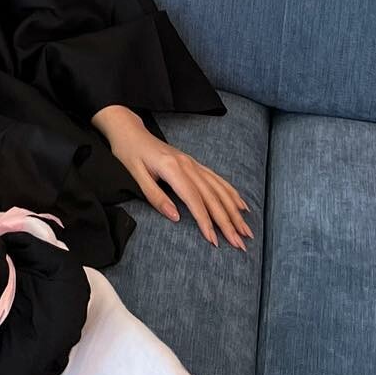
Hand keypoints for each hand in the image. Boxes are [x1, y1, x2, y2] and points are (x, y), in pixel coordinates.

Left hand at [94, 108, 253, 250]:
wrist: (130, 131)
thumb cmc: (128, 153)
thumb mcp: (134, 175)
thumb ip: (155, 196)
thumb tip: (175, 218)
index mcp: (172, 168)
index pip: (194, 200)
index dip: (205, 221)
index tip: (215, 241)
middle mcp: (187, 165)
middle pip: (212, 197)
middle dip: (227, 222)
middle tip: (240, 244)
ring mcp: (193, 163)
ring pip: (219, 189)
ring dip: (234, 211)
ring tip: (246, 231)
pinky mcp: (194, 163)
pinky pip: (217, 179)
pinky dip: (231, 193)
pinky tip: (242, 206)